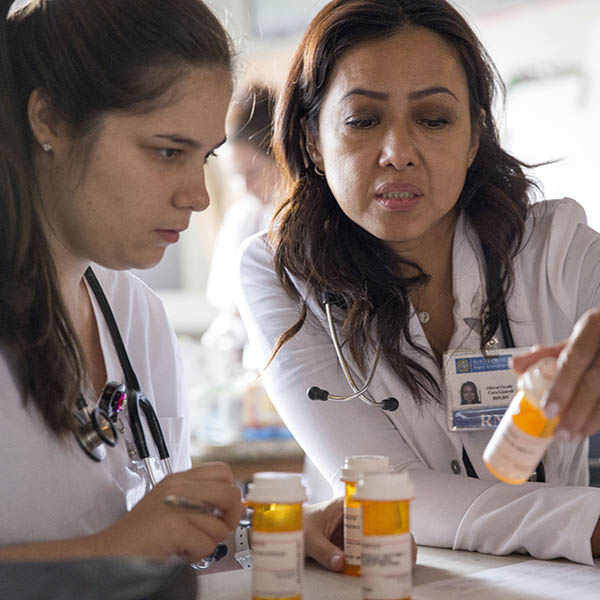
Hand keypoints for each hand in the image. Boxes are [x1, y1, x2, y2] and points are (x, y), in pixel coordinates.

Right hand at [92, 462, 242, 562]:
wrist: (108, 552)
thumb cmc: (142, 534)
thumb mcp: (171, 505)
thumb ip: (200, 500)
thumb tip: (236, 506)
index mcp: (178, 478)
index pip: (223, 471)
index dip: (231, 492)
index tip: (223, 510)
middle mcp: (177, 486)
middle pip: (229, 493)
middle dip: (230, 517)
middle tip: (215, 530)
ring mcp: (175, 505)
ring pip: (218, 526)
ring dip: (207, 543)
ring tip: (186, 543)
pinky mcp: (172, 527)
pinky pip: (205, 545)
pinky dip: (195, 555)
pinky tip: (179, 552)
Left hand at [303, 497, 417, 570]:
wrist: (285, 527)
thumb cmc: (298, 522)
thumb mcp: (309, 537)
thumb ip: (323, 550)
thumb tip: (340, 563)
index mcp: (347, 505)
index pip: (375, 507)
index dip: (392, 519)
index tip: (402, 534)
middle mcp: (354, 516)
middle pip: (382, 524)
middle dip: (397, 538)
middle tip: (408, 556)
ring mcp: (353, 531)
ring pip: (377, 538)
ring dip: (389, 550)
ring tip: (402, 564)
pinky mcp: (349, 545)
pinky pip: (367, 551)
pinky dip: (376, 560)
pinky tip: (384, 569)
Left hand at [512, 308, 599, 439]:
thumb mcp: (574, 339)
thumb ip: (545, 354)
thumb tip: (516, 366)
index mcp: (594, 326)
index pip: (575, 358)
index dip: (562, 386)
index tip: (548, 410)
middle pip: (595, 381)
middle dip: (576, 411)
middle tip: (561, 431)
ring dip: (591, 420)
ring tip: (574, 435)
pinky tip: (590, 427)